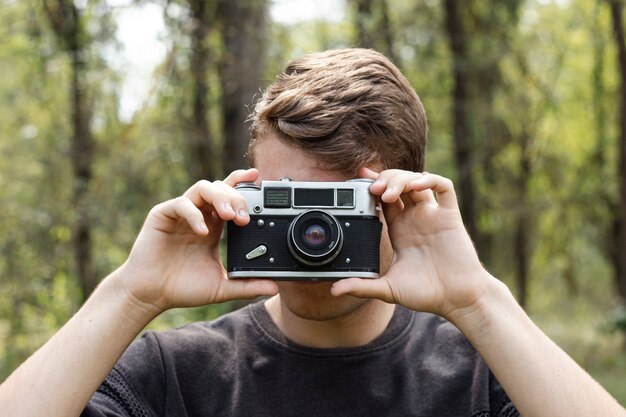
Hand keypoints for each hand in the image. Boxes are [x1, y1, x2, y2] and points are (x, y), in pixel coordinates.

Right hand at [116, 169, 277, 313]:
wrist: (151, 295)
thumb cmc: (182, 288)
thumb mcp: (221, 287)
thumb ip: (246, 285)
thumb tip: (274, 288)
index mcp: (213, 225)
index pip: (231, 195)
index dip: (244, 183)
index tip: (260, 180)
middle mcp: (199, 214)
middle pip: (221, 188)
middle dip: (236, 198)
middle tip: (244, 218)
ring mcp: (181, 213)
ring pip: (203, 188)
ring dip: (220, 197)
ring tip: (230, 216)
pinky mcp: (162, 215)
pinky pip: (181, 204)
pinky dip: (194, 214)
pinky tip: (203, 231)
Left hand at [331, 168, 491, 320]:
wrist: (457, 300)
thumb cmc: (427, 294)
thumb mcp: (387, 289)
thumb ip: (361, 287)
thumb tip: (334, 291)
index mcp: (400, 229)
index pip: (383, 198)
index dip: (372, 186)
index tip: (357, 181)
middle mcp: (415, 218)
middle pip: (398, 184)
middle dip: (384, 180)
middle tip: (372, 189)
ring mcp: (433, 215)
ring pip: (416, 181)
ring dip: (401, 179)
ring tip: (388, 192)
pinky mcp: (450, 216)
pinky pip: (444, 187)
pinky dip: (429, 180)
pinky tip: (416, 186)